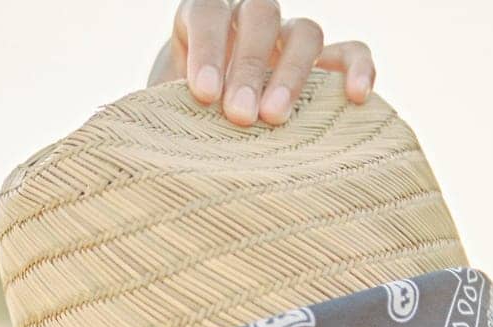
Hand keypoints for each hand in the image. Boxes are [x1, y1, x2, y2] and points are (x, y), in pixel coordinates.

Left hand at [148, 0, 375, 126]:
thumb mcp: (161, 118)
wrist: (204, 139)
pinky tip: (357, 97)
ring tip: (276, 119)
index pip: (206, 12)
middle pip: (260, 16)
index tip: (204, 93)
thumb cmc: (179, 128)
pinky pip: (349, 52)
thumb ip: (158, 117)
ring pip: (304, 31)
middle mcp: (248, 23)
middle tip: (240, 116)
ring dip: (292, 73)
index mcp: (202, 23)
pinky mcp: (324, 67)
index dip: (207, 47)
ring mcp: (288, 43)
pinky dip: (357, 68)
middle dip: (249, 66)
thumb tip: (135, 147)